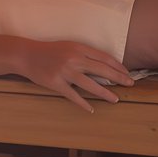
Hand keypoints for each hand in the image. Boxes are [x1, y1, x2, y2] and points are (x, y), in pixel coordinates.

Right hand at [15, 40, 135, 112]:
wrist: (27, 55)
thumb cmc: (50, 51)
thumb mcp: (69, 46)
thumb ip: (85, 54)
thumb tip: (104, 65)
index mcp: (79, 48)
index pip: (104, 57)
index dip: (118, 66)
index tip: (127, 72)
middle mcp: (74, 59)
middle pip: (102, 70)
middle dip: (118, 78)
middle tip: (130, 84)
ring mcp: (65, 71)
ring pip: (90, 84)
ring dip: (105, 93)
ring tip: (116, 99)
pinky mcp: (56, 83)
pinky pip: (73, 95)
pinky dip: (83, 104)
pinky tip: (92, 109)